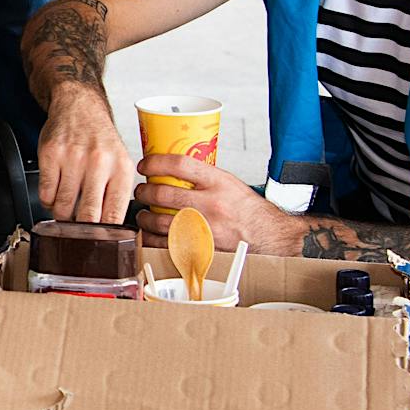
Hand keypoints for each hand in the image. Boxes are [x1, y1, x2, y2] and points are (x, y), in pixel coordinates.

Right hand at [37, 89, 135, 223]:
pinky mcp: (51, 154)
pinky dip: (48, 200)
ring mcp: (73, 158)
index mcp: (122, 169)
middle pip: (88, 215)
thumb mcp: (121, 163)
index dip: (105, 234)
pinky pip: (45, 193)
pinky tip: (56, 192)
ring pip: (63, 207)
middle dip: (82, 231)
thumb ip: (118, 194)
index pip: (115, 215)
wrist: (79, 107)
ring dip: (62, 215)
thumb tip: (111, 230)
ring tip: (66, 209)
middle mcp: (100, 162)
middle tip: (79, 233)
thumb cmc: (101, 140)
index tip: (99, 242)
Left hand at [133, 156, 304, 254]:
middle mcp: (210, 204)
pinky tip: (150, 233)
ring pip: (158, 220)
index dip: (155, 162)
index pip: (179, 164)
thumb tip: (172, 171)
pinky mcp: (198, 247)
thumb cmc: (248, 211)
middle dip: (144, 191)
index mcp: (218, 182)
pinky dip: (151, 237)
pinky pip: (163, 243)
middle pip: (162, 193)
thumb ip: (203, 177)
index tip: (145, 165)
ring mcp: (203, 227)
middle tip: (141, 191)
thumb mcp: (230, 184)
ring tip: (143, 214)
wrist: (268, 236)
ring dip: (143, 216)